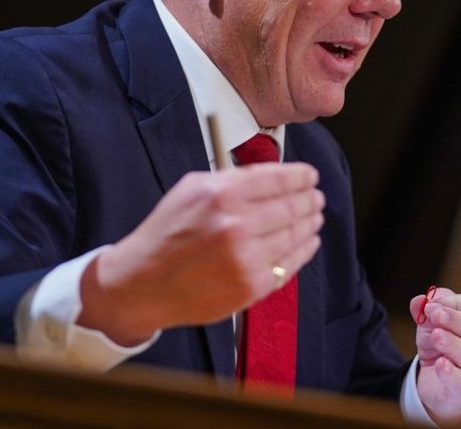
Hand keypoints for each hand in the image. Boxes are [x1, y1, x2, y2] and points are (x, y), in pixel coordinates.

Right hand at [77, 163, 324, 344]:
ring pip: (295, 235)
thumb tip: (272, 176)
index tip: (310, 176)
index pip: (279, 179)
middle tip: (316, 197)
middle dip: (309, 199)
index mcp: (221, 193)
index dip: (301, 176)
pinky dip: (304, 250)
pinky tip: (308, 241)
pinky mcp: (251, 286)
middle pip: (292, 206)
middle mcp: (236, 224)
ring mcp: (246, 258)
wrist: (144, 282)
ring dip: (310, 223)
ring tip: (315, 217)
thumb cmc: (167, 233)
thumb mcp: (191, 189)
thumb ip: (232, 179)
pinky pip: (289, 264)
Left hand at [408, 288, 460, 425]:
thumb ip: (430, 305)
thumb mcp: (436, 316)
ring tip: (435, 336)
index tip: (438, 304)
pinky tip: (440, 364)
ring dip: (452, 344)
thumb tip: (419, 302)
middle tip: (435, 314)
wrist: (437, 374)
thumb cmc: (445, 336)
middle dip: (456, 321)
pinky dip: (450, 372)